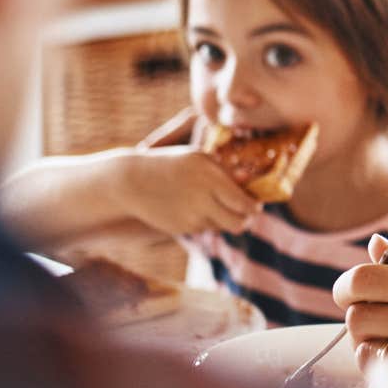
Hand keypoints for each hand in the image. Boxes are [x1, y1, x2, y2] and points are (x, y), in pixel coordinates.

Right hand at [112, 146, 258, 236]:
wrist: (132, 182)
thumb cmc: (171, 165)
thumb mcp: (198, 159)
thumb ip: (225, 170)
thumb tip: (250, 179)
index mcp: (211, 178)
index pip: (245, 204)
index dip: (254, 207)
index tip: (255, 204)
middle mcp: (203, 200)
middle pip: (239, 223)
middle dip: (245, 220)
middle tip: (245, 213)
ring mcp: (192, 217)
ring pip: (221, 226)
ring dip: (223, 219)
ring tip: (212, 203)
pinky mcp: (182, 228)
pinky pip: (204, 228)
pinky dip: (205, 221)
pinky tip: (192, 206)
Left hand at [334, 233, 387, 370]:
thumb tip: (375, 241)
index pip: (362, 279)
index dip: (345, 287)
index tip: (350, 294)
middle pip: (356, 316)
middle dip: (359, 319)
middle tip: (377, 322)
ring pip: (363, 346)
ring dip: (368, 344)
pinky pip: (375, 372)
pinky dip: (378, 367)